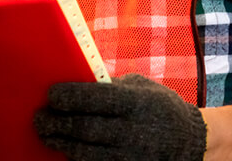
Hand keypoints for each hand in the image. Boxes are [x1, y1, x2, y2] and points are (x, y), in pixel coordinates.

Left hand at [34, 73, 205, 160]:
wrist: (192, 141)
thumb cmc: (158, 106)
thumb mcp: (140, 87)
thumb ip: (111, 86)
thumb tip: (75, 79)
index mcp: (137, 102)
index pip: (96, 98)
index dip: (69, 97)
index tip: (50, 95)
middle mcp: (135, 131)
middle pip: (86, 129)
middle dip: (57, 124)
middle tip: (39, 118)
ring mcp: (133, 156)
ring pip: (87, 154)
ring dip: (62, 145)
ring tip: (46, 136)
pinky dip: (78, 159)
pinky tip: (65, 151)